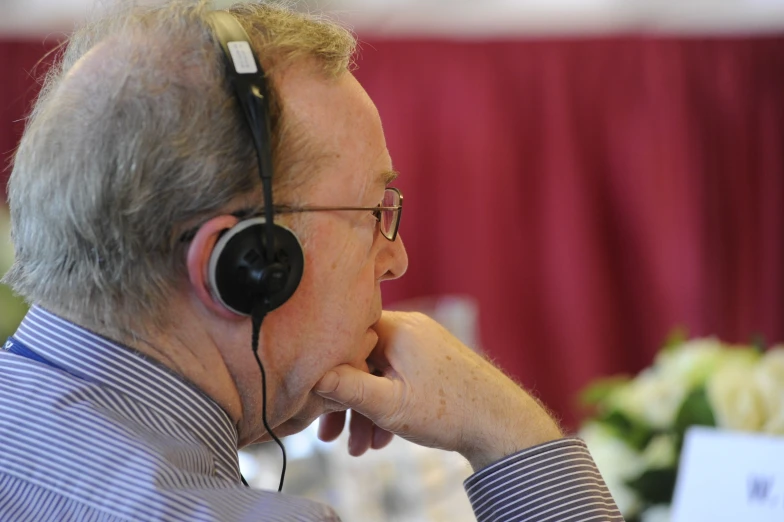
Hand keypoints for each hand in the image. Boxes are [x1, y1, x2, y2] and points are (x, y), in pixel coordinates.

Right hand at [313, 311, 561, 470]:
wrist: (502, 424)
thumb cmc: (448, 411)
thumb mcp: (389, 405)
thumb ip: (347, 388)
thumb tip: (312, 376)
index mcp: (397, 328)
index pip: (346, 337)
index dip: (327, 369)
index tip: (315, 404)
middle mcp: (410, 327)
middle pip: (361, 359)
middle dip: (346, 401)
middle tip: (330, 437)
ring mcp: (424, 343)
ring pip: (379, 372)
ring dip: (367, 410)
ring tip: (362, 448)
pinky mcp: (434, 360)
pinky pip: (398, 376)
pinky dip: (388, 404)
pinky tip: (384, 438)